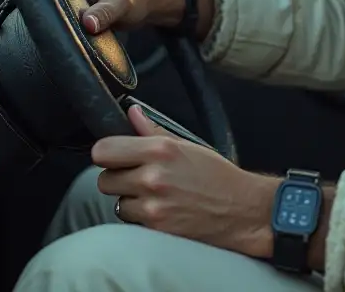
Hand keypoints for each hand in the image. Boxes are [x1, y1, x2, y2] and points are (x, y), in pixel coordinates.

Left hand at [93, 105, 277, 257]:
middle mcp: (152, 178)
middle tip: (138, 177)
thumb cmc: (218, 176)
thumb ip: (153, 131)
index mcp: (160, 150)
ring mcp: (152, 206)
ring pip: (117, 203)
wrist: (241, 210)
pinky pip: (131, 221)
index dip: (107, 153)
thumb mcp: (189, 145)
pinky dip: (141, 217)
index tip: (115, 156)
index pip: (103, 151)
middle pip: (104, 179)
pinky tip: (161, 210)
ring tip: (155, 196)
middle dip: (118, 178)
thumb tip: (132, 114)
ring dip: (130, 200)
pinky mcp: (155, 229)